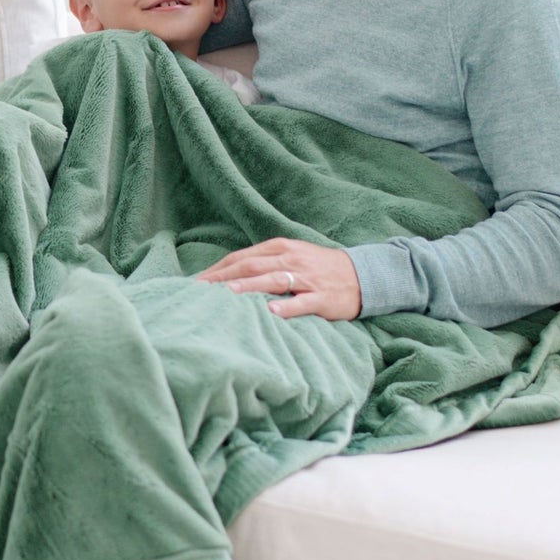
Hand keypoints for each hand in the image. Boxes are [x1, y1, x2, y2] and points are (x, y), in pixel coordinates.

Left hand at [196, 237, 361, 320]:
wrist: (363, 275)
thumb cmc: (319, 268)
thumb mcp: (290, 257)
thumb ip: (263, 263)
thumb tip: (228, 275)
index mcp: (280, 248)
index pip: (242, 257)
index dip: (218, 270)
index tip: (196, 283)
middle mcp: (291, 259)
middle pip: (252, 266)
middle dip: (224, 278)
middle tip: (200, 291)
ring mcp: (307, 278)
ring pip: (273, 280)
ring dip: (249, 288)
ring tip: (227, 295)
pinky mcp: (322, 297)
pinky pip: (303, 301)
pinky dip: (287, 306)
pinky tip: (271, 312)